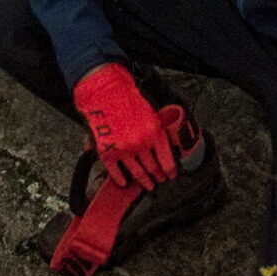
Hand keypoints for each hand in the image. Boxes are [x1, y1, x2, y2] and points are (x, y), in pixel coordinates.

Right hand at [72, 63, 173, 189]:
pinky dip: (121, 180)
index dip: (170, 171)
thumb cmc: (128, 97)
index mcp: (155, 132)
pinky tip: (124, 183)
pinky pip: (116, 173)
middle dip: (158, 176)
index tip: (171, 176)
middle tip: (159, 180)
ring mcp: (124, 149)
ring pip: (137, 173)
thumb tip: (163, 149)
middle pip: (153, 168)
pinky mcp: (108, 152)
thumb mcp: (150, 113)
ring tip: (147, 185)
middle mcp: (141, 143)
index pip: (167, 160)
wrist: (105, 90)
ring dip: (143, 182)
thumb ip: (156, 132)